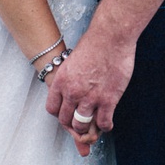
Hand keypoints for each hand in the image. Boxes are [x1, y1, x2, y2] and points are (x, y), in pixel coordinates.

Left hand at [44, 25, 135, 155]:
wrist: (111, 36)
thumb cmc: (94, 43)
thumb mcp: (72, 61)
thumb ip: (69, 79)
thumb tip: (70, 90)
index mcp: (61, 81)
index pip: (53, 109)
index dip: (60, 114)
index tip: (67, 113)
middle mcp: (73, 92)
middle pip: (66, 120)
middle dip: (72, 124)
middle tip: (80, 122)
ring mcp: (90, 98)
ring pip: (82, 125)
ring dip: (87, 128)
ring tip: (93, 124)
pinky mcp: (108, 100)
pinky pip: (103, 123)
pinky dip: (105, 126)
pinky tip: (107, 123)